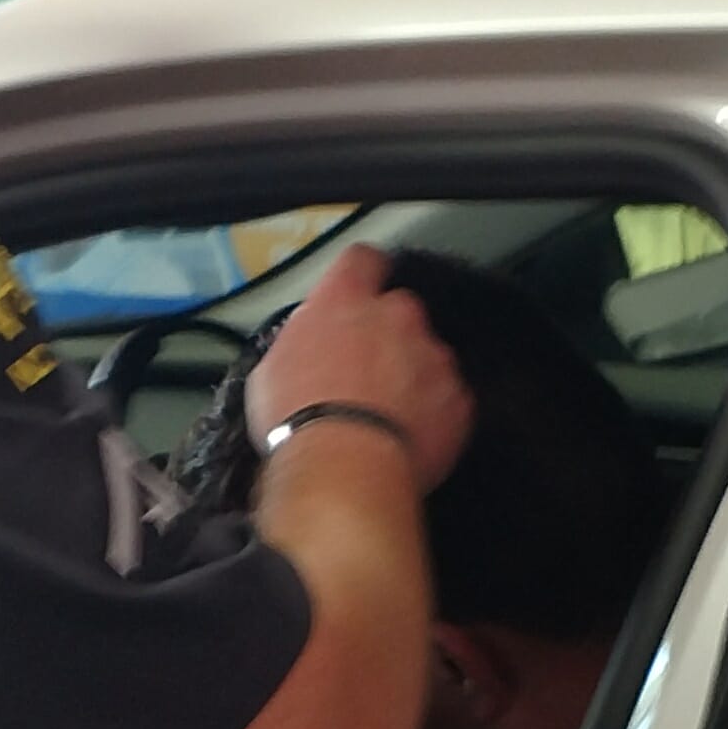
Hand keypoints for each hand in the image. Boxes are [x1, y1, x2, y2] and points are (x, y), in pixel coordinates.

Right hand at [245, 249, 472, 492]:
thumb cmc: (301, 421)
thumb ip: (299, 340)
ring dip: (410, 376)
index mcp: (344, 300)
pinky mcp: (456, 398)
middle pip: (398, 310)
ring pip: (427, 355)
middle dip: (385, 336)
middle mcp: (395, 316)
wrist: (343, 468)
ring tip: (381, 415)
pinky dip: (432, 413)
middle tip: (360, 374)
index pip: (361, 260)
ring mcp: (432, 356)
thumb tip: (302, 346)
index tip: (360, 285)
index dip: (361, 273)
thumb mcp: (270, 371)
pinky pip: (448, 398)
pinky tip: (404, 436)